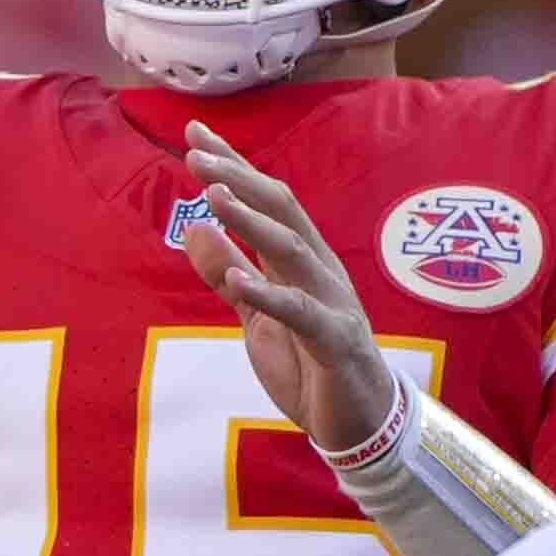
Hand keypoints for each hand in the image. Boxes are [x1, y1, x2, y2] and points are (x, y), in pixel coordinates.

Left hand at [175, 121, 396, 455]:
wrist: (360, 423)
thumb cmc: (311, 367)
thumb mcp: (257, 320)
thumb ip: (228, 277)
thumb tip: (194, 228)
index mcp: (302, 262)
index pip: (267, 202)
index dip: (233, 166)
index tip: (194, 132)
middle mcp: (320, 271)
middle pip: (281, 212)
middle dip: (238, 180)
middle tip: (195, 153)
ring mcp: (332, 303)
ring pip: (292, 251)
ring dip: (252, 221)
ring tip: (214, 195)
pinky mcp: (335, 342)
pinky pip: (301, 314)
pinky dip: (269, 295)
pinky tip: (238, 280)